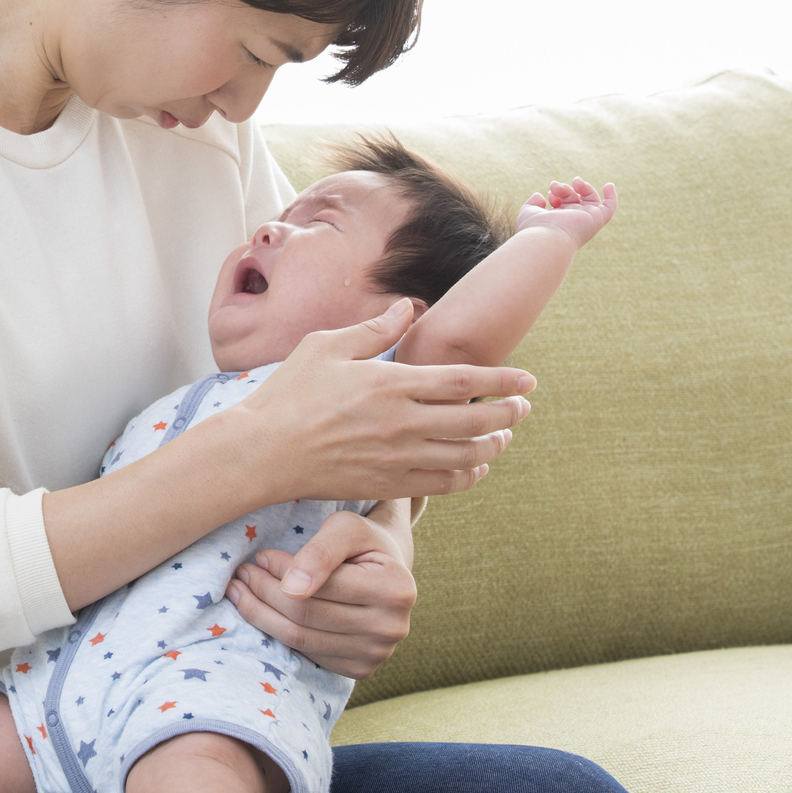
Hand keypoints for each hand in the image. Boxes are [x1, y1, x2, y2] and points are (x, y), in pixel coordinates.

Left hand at [225, 507, 414, 679]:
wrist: (385, 572)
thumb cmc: (362, 542)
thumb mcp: (345, 528)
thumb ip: (320, 551)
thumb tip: (291, 588)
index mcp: (396, 589)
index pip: (322, 585)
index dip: (282, 570)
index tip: (259, 556)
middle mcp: (392, 628)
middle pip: (307, 615)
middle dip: (264, 592)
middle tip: (242, 573)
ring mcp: (377, 654)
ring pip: (301, 639)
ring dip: (261, 614)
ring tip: (241, 591)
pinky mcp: (360, 670)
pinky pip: (308, 654)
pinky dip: (278, 632)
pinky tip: (263, 612)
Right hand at [228, 297, 534, 502]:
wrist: (262, 451)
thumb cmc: (288, 393)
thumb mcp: (324, 346)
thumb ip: (373, 330)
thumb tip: (408, 307)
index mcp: (390, 383)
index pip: (464, 380)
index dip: (502, 379)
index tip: (529, 379)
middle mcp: (401, 422)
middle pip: (475, 419)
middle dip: (509, 413)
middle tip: (523, 407)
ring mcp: (397, 458)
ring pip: (465, 455)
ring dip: (494, 446)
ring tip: (504, 437)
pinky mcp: (387, 485)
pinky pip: (442, 485)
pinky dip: (467, 477)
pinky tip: (474, 468)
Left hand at [516, 177, 616, 244]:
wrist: (546, 239)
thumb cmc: (535, 229)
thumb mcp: (529, 212)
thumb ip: (532, 204)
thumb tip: (540, 195)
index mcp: (558, 221)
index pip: (562, 204)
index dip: (556, 193)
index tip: (549, 194)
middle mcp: (573, 222)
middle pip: (574, 199)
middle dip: (565, 189)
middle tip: (555, 185)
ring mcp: (585, 220)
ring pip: (590, 199)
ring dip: (583, 187)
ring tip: (576, 181)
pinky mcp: (596, 219)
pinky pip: (609, 208)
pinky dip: (612, 196)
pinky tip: (609, 185)